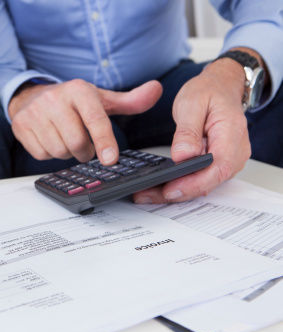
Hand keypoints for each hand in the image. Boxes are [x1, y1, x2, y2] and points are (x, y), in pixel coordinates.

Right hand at [9, 79, 161, 164]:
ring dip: (67, 153)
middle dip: (85, 151)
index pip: (95, 119)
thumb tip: (157, 90)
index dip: (105, 142)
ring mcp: (35, 113)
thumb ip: (130, 100)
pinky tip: (51, 139)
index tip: (111, 160)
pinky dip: (50, 153)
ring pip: (59, 150)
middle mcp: (54, 99)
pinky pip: (42, 154)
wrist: (30, 95)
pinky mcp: (21, 126)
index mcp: (78, 90)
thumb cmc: (71, 101)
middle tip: (85, 145)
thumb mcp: (100, 98)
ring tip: (67, 139)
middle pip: (76, 142)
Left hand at [134, 55, 252, 203]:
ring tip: (147, 194)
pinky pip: (200, 178)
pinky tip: (159, 187)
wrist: (219, 86)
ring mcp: (227, 160)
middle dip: (179, 192)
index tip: (169, 189)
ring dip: (177, 191)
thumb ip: (187, 131)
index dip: (193, 183)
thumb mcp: (192, 103)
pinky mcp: (216, 163)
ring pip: (203, 184)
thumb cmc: (208, 91)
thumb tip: (183, 156)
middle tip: (147, 195)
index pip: (217, 168)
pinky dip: (180, 184)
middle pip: (209, 181)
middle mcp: (234, 152)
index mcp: (232, 134)